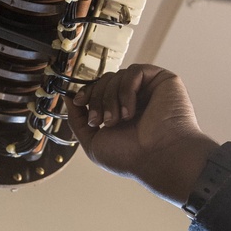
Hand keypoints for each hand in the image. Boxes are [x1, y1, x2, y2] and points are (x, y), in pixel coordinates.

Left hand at [65, 64, 217, 204]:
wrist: (158, 159)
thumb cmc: (131, 157)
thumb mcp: (93, 142)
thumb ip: (77, 120)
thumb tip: (68, 98)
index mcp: (121, 112)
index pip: (99, 90)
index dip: (86, 93)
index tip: (78, 102)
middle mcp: (135, 99)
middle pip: (105, 80)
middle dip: (97, 99)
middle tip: (102, 121)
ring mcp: (149, 89)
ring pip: (117, 76)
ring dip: (110, 99)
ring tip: (118, 120)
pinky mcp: (163, 80)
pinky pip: (134, 71)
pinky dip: (126, 90)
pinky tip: (130, 111)